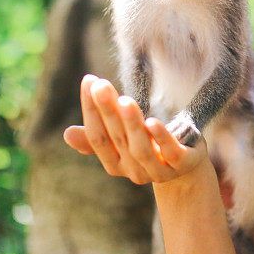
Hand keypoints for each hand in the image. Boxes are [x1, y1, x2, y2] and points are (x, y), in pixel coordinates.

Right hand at [63, 74, 208, 184]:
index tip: (89, 81)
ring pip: (140, 148)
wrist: (186, 164)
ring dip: (131, 124)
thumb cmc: (147, 145)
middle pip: (117, 139)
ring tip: (124, 100)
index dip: (91, 110)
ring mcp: (158, 170)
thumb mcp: (122, 140)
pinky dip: (161, 137)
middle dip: (108, 111)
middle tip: (101, 85)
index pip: (97, 138)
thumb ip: (97, 138)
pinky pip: (170, 152)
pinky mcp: (182, 164)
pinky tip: (153, 121)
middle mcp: (133, 171)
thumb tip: (67, 134)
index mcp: (115, 164)